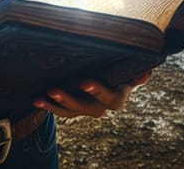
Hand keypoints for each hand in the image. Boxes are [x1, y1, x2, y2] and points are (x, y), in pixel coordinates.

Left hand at [33, 70, 151, 118]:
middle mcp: (102, 107)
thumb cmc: (122, 72)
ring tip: (40, 97)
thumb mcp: (130, 72)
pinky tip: (36, 100)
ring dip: (54, 105)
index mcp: (117, 98)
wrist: (111, 83)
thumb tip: (147, 72)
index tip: (84, 82)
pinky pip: (61, 111)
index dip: (97, 90)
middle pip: (84, 107)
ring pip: (70, 111)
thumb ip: (137, 74)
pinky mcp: (74, 109)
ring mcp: (87, 110)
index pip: (108, 96)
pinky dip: (49, 107)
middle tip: (53, 90)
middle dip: (68, 99)